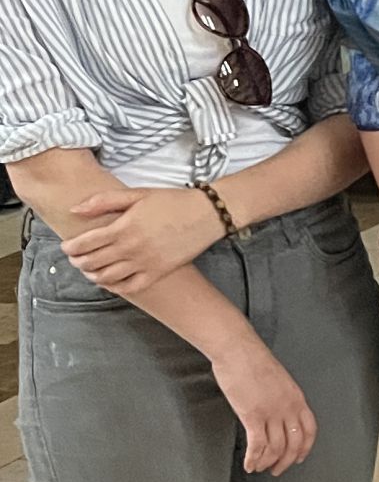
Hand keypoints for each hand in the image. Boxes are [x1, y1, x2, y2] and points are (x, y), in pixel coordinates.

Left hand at [62, 186, 223, 295]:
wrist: (207, 214)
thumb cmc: (172, 201)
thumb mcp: (137, 194)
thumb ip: (103, 201)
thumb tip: (75, 210)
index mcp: (123, 228)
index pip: (85, 244)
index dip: (70, 248)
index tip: (67, 247)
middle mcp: (131, 248)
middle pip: (93, 262)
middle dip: (78, 262)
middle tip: (76, 259)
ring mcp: (145, 263)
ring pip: (108, 277)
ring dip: (93, 276)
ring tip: (90, 270)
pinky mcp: (159, 272)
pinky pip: (130, 287)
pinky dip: (115, 287)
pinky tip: (110, 282)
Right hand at [214, 343, 316, 475]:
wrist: (239, 351)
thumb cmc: (254, 362)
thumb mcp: (280, 381)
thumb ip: (283, 398)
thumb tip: (278, 414)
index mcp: (297, 398)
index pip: (309, 430)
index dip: (305, 447)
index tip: (299, 458)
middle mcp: (289, 408)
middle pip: (294, 444)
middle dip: (286, 461)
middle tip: (276, 470)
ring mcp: (272, 412)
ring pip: (276, 448)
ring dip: (267, 462)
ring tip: (259, 468)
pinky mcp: (253, 415)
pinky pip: (257, 445)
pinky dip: (254, 459)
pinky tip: (249, 465)